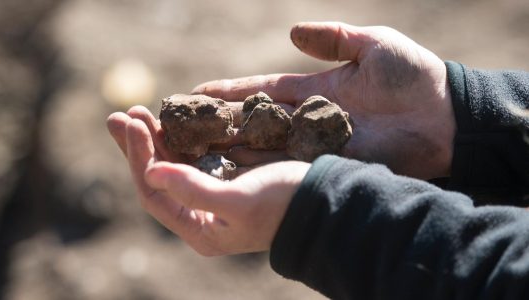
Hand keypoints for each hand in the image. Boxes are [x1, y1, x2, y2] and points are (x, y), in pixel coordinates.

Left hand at [107, 109, 309, 254]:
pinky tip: (170, 120)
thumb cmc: (284, 205)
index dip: (139, 158)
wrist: (323, 202)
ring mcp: (212, 195)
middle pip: (157, 178)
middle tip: (122, 114)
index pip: (154, 193)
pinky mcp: (226, 177)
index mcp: (200, 229)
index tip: (133, 124)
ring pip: (173, 165)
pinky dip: (180, 138)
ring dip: (156, 139)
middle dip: (139, 146)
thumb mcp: (240, 201)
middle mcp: (201, 214)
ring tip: (138, 111)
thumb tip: (151, 173)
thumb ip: (194, 190)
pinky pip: (193, 157)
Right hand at [192, 22, 455, 179]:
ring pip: (264, 147)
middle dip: (220, 124)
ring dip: (231, 149)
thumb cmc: (413, 76)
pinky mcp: (329, 164)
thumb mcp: (372, 44)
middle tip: (183, 128)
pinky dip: (259, 168)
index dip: (231, 92)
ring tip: (193, 151)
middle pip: (255, 122)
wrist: (445, 118)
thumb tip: (292, 33)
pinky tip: (230, 170)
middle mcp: (308, 119)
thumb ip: (333, 38)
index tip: (198, 93)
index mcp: (315, 89)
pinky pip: (287, 166)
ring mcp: (316, 144)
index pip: (262, 90)